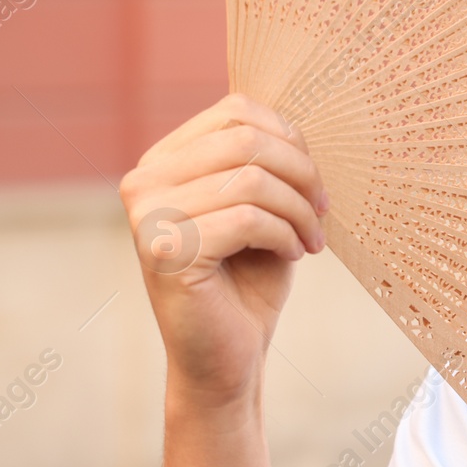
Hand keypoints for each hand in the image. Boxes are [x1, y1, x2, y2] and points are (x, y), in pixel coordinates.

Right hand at [120, 93, 327, 407]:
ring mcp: (148, 216)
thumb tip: (297, 118)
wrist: (227, 355)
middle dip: (302, 172)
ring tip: (309, 239)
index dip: (290, 137)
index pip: (236, 110)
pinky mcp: (166, 251)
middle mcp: (144, 182)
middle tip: (322, 211)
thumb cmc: (249, 276)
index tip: (314, 180)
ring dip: (299, 210)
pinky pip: (248, 218)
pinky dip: (285, 235)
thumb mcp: (259, 204)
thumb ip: (263, 158)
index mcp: (164, 160)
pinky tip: (292, 256)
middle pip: (246, 139)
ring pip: (252, 179)